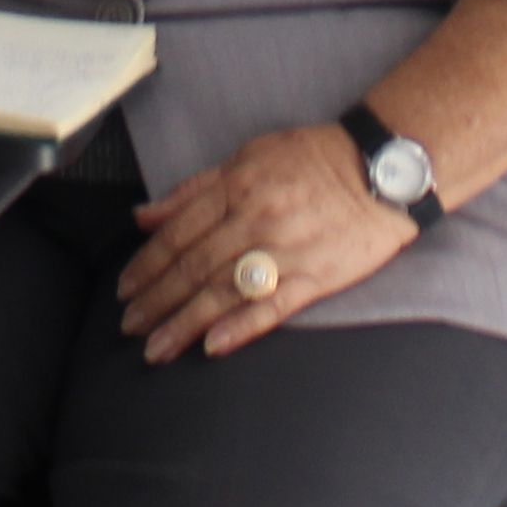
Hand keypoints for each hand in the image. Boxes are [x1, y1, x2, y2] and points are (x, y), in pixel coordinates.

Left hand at [122, 125, 414, 361]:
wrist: (381, 168)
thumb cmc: (312, 159)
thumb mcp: (247, 157)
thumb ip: (194, 190)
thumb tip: (146, 216)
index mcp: (235, 187)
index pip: (178, 234)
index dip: (147, 265)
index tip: (125, 290)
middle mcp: (254, 219)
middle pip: (194, 267)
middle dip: (157, 301)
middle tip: (130, 327)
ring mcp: (286, 250)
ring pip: (224, 291)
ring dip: (185, 323)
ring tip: (157, 349)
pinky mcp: (316, 276)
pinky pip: (273, 306)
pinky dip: (241, 327)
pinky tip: (213, 346)